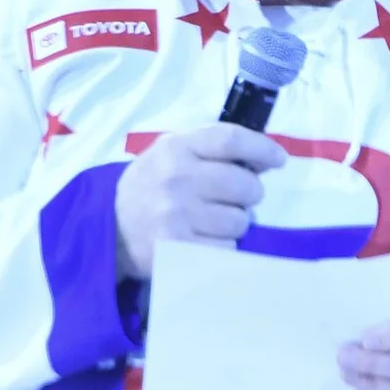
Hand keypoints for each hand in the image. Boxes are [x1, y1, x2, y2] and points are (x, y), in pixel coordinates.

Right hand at [113, 123, 286, 279]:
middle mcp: (176, 179)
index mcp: (175, 149)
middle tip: (239, 198)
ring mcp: (177, 216)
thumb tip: (264, 159)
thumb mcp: (170, 152)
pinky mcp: (178, 249)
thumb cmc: (150, 186)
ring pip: (240, 220)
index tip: (279, 159)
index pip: (230, 140)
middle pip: (244, 184)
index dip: (262, 148)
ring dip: (237, 222)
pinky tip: (207, 240)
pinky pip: (228, 248)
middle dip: (251, 193)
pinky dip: (225, 246)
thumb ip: (210, 148)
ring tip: (215, 221)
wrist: (110, 229)